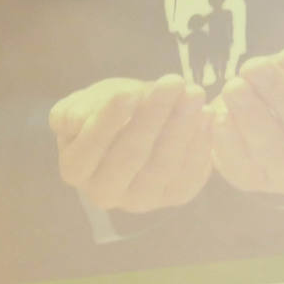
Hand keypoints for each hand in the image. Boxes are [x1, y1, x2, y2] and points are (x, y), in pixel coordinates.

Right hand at [49, 74, 211, 212]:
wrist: (139, 124)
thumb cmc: (108, 110)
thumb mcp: (88, 102)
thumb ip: (83, 108)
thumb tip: (87, 115)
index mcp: (75, 169)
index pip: (92, 146)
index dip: (109, 119)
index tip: (129, 91)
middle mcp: (106, 193)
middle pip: (131, 156)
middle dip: (154, 116)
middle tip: (173, 82)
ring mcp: (141, 200)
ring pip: (164, 165)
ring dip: (182, 127)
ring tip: (194, 94)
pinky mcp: (173, 197)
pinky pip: (189, 174)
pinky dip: (200, 143)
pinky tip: (208, 115)